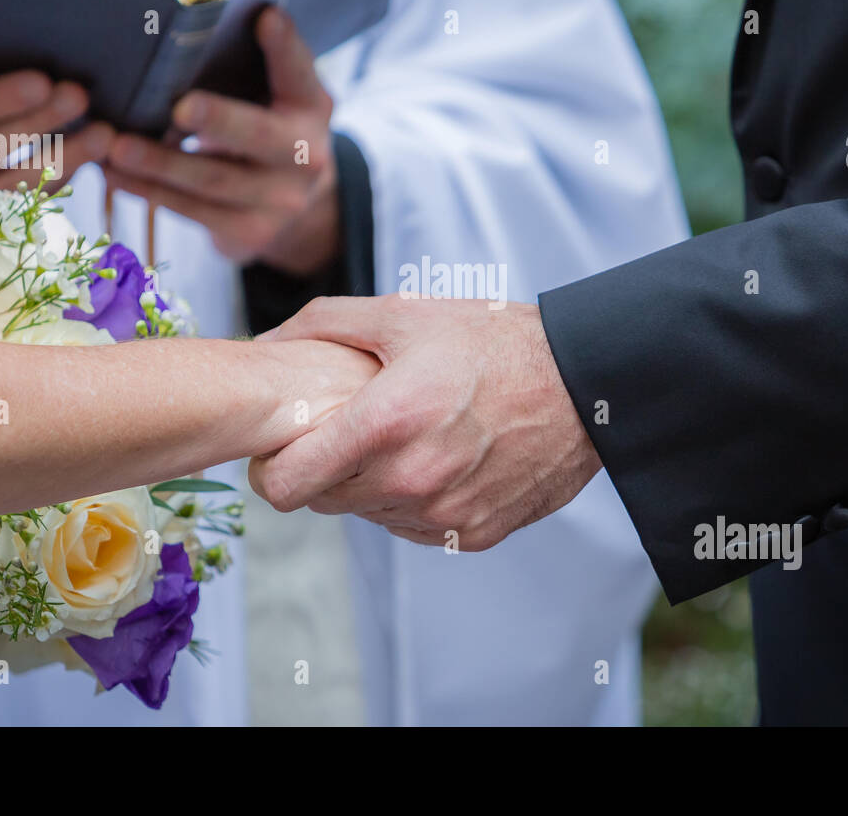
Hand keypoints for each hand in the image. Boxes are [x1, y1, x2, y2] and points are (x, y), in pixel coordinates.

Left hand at [103, 7, 337, 274]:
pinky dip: (149, 191)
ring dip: (160, 164)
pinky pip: (193, 212)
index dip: (285, 46)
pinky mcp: (249, 233)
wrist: (291, 203)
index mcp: (312, 108)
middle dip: (220, 121)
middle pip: (258, 136)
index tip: (265, 18)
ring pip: (215, 181)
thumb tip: (212, 9)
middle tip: (180, 106)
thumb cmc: (266, 126)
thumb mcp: (277, 94)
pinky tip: (115, 173)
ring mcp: (279, 202)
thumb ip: (259, 61)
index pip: (300, 71)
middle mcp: (307, 158)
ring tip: (115, 145)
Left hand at [247, 296, 602, 550]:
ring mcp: (443, 514)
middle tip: (356, 428)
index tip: (287, 445)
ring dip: (373, 484)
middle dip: (327, 467)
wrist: (584, 384)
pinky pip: (413, 527)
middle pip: (322, 500)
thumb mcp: (405, 313)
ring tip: (409, 436)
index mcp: (384, 424)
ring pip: (368, 514)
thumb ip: (324, 324)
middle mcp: (410, 479)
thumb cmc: (494, 343)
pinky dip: (414, 500)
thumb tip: (262, 340)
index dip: (273, 466)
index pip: (283, 485)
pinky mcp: (472, 534)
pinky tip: (442, 458)